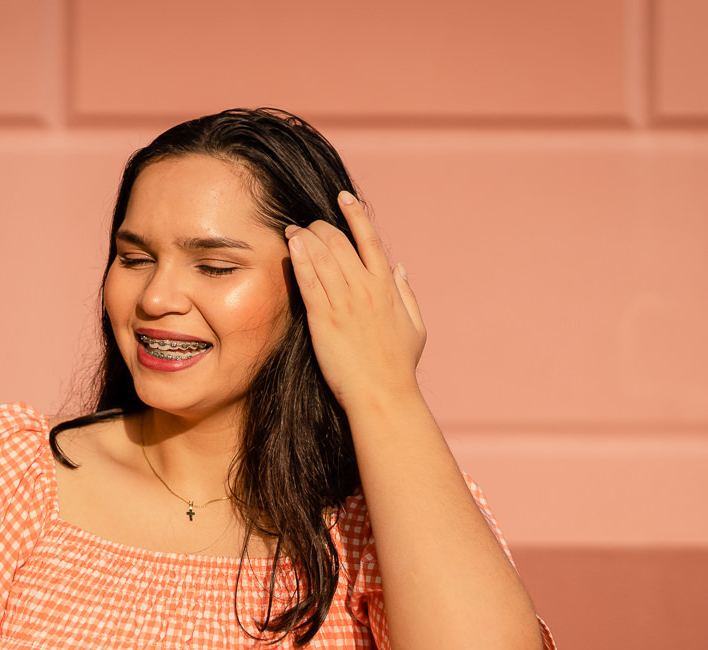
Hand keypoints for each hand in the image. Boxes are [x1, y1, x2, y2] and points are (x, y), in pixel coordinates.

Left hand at [285, 191, 425, 412]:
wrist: (382, 394)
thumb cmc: (398, 365)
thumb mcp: (415, 326)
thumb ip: (406, 293)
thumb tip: (400, 268)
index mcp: (387, 287)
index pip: (369, 240)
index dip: (355, 215)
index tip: (342, 197)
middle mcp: (366, 288)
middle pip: (339, 243)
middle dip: (321, 226)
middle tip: (306, 223)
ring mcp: (344, 303)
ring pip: (323, 257)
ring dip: (306, 237)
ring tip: (292, 229)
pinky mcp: (324, 319)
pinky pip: (309, 281)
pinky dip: (300, 260)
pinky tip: (291, 245)